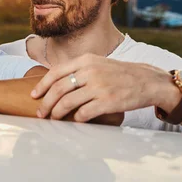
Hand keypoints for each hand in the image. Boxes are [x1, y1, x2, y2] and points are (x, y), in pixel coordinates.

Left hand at [31, 54, 179, 121]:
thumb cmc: (120, 74)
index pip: (55, 72)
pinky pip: (84, 113)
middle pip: (58, 89)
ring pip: (67, 102)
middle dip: (46, 103)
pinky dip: (75, 119)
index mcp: (86, 60)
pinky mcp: (108, 102)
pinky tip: (74, 121)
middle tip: (40, 113)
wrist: (148, 81)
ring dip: (57, 113)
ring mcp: (99, 87)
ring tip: (54, 119)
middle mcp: (90, 72)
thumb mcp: (98, 63)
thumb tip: (55, 82)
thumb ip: (78, 69)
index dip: (41, 85)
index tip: (33, 95)